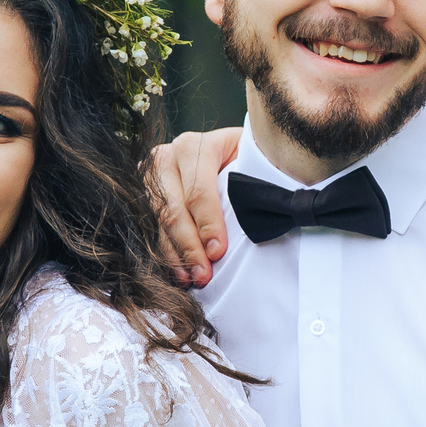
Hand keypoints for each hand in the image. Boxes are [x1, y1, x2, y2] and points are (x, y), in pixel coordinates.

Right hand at [147, 127, 241, 287]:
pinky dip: (170, 254)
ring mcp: (153, 179)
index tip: (218, 251)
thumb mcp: (250, 157)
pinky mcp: (149, 198)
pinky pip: (156, 231)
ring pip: (162, 222)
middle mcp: (166, 159)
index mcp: (194, 147)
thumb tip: (276, 210)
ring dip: (178, 255)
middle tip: (204, 274)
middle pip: (175, 209)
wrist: (224, 150)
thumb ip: (254, 178)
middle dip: (190, 247)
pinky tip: (181, 273)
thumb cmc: (243, 157)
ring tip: (193, 279)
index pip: (198, 190)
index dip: (209, 223)